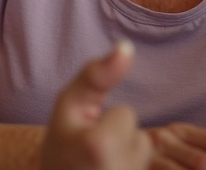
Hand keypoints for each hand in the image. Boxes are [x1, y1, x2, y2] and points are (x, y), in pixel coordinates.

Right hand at [39, 40, 151, 169]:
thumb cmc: (61, 145)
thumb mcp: (70, 102)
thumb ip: (98, 72)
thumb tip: (127, 47)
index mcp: (100, 147)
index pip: (126, 115)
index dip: (107, 121)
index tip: (85, 138)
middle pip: (140, 141)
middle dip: (120, 143)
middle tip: (92, 157)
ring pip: (143, 160)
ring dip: (127, 162)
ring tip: (99, 168)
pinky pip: (145, 169)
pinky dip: (130, 169)